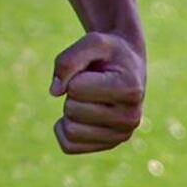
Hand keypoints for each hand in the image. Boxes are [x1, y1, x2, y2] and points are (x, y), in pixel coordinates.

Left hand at [50, 30, 144, 155]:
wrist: (126, 67)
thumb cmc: (109, 53)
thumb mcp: (92, 41)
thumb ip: (68, 60)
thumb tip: (55, 92)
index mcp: (130, 90)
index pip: (75, 89)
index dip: (76, 75)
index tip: (95, 71)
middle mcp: (131, 119)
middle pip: (71, 110)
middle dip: (73, 93)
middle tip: (93, 84)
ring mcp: (121, 136)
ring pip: (70, 131)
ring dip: (70, 110)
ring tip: (90, 99)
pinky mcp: (108, 145)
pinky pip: (68, 145)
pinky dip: (65, 128)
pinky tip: (81, 116)